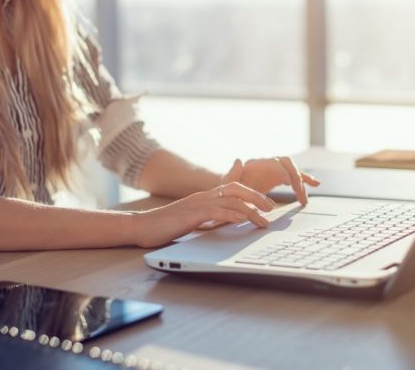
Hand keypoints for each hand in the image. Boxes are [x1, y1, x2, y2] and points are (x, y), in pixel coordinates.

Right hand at [134, 182, 276, 246]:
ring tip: (264, 221)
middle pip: (237, 189)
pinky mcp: (192, 214)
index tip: (267, 204)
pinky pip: (216, 212)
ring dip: (251, 211)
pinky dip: (232, 215)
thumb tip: (229, 222)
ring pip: (231, 201)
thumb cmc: (165, 226)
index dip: (252, 193)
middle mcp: (203, 196)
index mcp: (204, 197)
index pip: (233, 188)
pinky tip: (242, 220)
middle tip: (272, 208)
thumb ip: (209, 218)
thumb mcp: (193, 220)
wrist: (142, 227)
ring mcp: (198, 204)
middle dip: (257, 197)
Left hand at [221, 157, 320, 204]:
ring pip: (292, 169)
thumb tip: (239, 160)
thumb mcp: (226, 184)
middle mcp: (265, 164)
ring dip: (302, 180)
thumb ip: (232, 173)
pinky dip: (305, 179)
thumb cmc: (226, 191)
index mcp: (255, 165)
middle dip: (295, 176)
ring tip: (308, 193)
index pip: (274, 163)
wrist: (227, 194)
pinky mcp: (277, 177)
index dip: (284, 172)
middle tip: (300, 193)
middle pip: (286, 163)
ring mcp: (272, 170)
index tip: (290, 184)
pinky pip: (293, 177)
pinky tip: (316, 184)